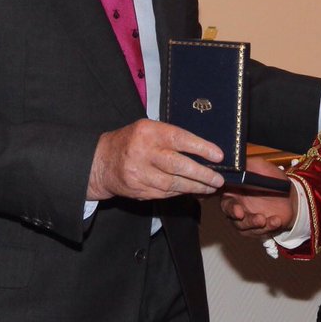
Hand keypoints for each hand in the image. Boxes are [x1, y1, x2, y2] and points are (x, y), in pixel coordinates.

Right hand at [87, 120, 223, 200]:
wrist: (101, 161)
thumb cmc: (132, 141)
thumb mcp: (148, 129)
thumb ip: (171, 137)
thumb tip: (204, 150)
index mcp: (149, 132)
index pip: (179, 139)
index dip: (201, 147)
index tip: (219, 156)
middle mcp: (143, 152)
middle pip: (178, 165)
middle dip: (203, 174)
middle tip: (219, 179)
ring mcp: (139, 173)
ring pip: (173, 183)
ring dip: (195, 187)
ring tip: (211, 187)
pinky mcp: (138, 189)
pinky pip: (165, 193)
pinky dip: (181, 192)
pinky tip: (193, 191)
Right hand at [219, 156, 295, 236]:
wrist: (289, 193)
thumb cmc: (271, 178)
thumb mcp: (259, 166)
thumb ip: (246, 164)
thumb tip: (236, 162)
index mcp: (233, 193)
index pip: (226, 201)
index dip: (230, 207)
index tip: (238, 210)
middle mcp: (237, 207)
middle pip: (233, 217)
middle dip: (241, 219)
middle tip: (246, 216)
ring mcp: (247, 220)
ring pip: (245, 227)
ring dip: (254, 224)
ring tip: (265, 219)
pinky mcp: (258, 229)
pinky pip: (260, 232)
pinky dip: (269, 227)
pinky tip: (276, 220)